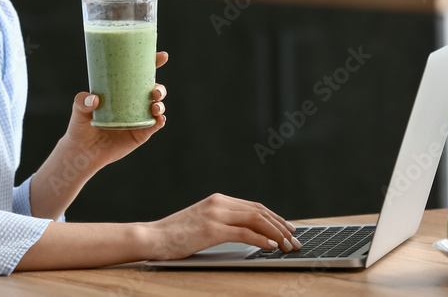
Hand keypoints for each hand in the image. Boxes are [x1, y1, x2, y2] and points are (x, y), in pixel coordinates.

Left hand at [61, 51, 168, 173]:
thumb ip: (82, 102)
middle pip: (153, 90)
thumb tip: (94, 99)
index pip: (139, 74)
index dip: (152, 63)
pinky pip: (154, 125)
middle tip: (154, 90)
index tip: (161, 56)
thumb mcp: (78, 110)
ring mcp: (138, 118)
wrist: (82, 152)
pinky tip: (158, 118)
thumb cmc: (80, 126)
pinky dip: (160, 120)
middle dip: (159, 87)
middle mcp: (132, 103)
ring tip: (155, 106)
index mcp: (120, 91)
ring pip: (157, 106)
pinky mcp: (140, 134)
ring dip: (160, 104)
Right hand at [143, 193, 300, 259]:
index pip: (254, 206)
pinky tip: (272, 247)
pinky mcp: (211, 229)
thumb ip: (223, 223)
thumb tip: (249, 233)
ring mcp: (215, 215)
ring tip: (287, 245)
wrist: (153, 237)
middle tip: (295, 240)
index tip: (288, 230)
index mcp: (217, 200)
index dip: (275, 218)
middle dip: (281, 226)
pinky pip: (244, 233)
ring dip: (276, 233)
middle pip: (259, 211)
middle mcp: (218, 203)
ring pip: (256, 220)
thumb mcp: (202, 223)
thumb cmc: (175, 235)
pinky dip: (262, 239)